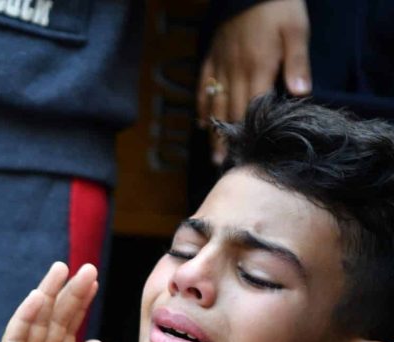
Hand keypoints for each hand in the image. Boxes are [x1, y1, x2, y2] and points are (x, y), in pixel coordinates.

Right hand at [0, 262, 107, 341]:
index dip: (80, 306)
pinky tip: (38, 296)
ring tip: (61, 271)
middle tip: (84, 268)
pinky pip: (15, 341)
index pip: (68, 331)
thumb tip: (94, 341)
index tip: (92, 280)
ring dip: (47, 297)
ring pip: (34, 325)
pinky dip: (25, 318)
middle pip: (53, 322)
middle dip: (68, 295)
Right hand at [197, 0, 310, 163]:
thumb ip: (296, 64)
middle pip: (230, 113)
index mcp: (257, 68)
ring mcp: (220, 67)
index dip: (248, 133)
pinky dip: (200, 108)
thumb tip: (300, 95)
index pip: (251, 109)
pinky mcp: (211, 59)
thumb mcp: (296, 30)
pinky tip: (200, 124)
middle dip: (228, 140)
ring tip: (213, 154)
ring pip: (215, 105)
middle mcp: (235, 72)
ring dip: (213, 132)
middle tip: (225, 165)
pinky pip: (202, 88)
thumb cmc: (279, 7)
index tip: (245, 156)